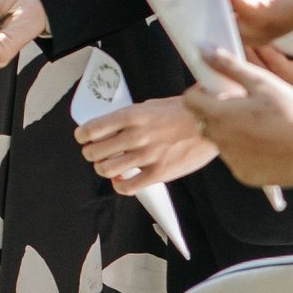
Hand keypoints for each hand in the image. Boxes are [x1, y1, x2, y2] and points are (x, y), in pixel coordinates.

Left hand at [78, 95, 219, 191]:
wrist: (210, 124)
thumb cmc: (182, 113)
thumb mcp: (150, 105)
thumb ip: (129, 117)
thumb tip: (110, 126)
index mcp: (131, 115)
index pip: (92, 129)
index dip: (82, 136)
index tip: (83, 138)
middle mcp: (135, 136)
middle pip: (94, 151)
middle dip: (91, 153)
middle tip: (96, 153)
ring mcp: (146, 155)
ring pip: (106, 169)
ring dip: (103, 169)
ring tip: (109, 166)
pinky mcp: (159, 173)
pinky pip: (128, 187)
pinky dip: (119, 185)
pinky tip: (121, 180)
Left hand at [182, 48, 292, 185]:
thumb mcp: (262, 82)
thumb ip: (229, 65)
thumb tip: (203, 50)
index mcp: (219, 115)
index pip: (190, 100)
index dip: (202, 92)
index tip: (220, 89)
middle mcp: (220, 140)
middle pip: (205, 121)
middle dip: (217, 112)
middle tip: (246, 106)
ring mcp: (232, 160)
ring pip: (222, 141)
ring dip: (232, 132)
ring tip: (263, 126)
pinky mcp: (246, 175)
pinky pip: (237, 160)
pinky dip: (246, 152)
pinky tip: (270, 144)